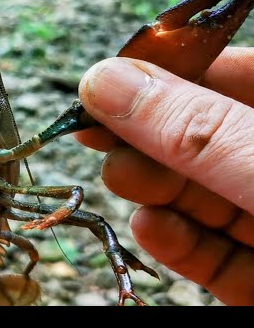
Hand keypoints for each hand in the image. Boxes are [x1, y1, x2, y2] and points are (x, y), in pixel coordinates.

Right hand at [75, 46, 253, 305]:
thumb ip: (192, 130)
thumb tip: (104, 81)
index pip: (228, 74)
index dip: (164, 72)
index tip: (102, 81)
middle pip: (206, 138)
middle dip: (149, 137)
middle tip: (99, 137)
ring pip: (204, 197)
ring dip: (155, 189)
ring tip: (122, 180)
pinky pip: (215, 255)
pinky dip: (178, 242)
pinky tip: (150, 227)